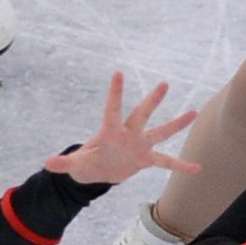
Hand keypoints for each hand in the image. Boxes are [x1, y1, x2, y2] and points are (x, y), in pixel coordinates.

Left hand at [43, 73, 201, 188]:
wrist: (98, 171)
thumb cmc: (86, 162)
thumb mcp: (75, 164)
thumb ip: (64, 163)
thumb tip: (47, 163)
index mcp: (110, 132)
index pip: (112, 109)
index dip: (115, 93)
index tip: (118, 73)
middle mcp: (128, 134)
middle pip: (141, 114)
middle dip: (152, 100)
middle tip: (164, 83)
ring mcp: (140, 145)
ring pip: (161, 132)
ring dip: (177, 124)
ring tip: (194, 112)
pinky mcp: (146, 159)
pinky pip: (167, 162)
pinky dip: (181, 166)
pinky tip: (197, 168)